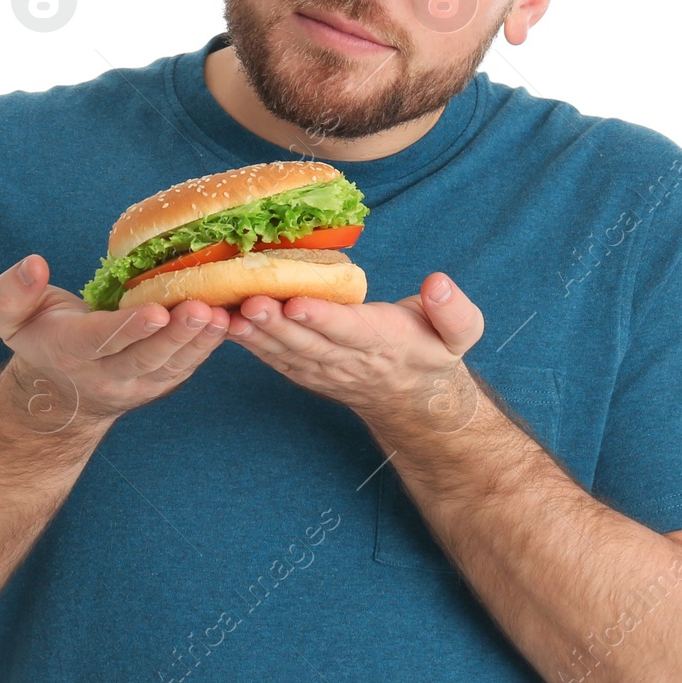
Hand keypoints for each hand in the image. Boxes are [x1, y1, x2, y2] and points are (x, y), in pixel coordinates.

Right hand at [0, 254, 232, 434]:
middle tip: (202, 309)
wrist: (61, 392)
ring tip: (224, 315)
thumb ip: (12, 291)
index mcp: (70, 352)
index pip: (101, 341)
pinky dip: (209, 347)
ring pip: (172, 366)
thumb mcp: (9, 316)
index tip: (155, 310)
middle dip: (175, 334)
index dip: (129, 327)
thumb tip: (33, 264)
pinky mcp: (162, 382)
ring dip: (200, 342)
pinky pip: (187, 367)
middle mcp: (107, 375)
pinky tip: (230, 321)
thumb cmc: (40, 336)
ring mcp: (139, 384)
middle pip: (145, 357)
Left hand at [221, 272, 484, 427]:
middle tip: (248, 301)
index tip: (298, 301)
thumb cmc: (432, 351)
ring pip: (283, 351)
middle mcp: (347, 360)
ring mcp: (321, 370)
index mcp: (385, 343)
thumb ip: (454, 312)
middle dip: (276, 323)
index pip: (350, 330)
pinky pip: (272, 357)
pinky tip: (221, 322)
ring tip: (225, 310)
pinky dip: (246, 342)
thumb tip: (439, 283)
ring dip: (253, 334)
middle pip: (307, 342)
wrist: (413, 399)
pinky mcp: (302, 371)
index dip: (323, 317)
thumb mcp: (460, 334)